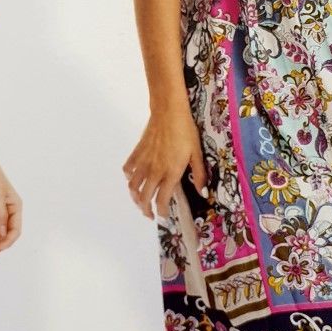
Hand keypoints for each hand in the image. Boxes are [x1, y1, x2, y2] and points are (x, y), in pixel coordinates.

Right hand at [123, 105, 207, 219]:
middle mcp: (154, 171)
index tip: (163, 218)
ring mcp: (143, 162)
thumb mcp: (196, 153)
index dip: (162, 212)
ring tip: (140, 201)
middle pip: (144, 197)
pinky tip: (134, 178)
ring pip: (133, 186)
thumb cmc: (185, 131)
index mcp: (170, 173)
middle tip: (150, 214)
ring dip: (135, 197)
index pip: (162, 200)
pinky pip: (128, 169)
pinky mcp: (137, 153)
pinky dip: (129, 177)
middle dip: (146, 210)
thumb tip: (203, 193)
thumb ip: (199, 174)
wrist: (168, 112)